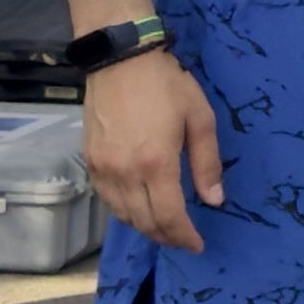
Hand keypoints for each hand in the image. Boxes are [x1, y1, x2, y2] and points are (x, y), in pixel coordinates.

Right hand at [82, 47, 225, 252]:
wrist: (120, 59)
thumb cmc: (167, 85)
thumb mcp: (200, 119)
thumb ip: (207, 164)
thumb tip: (214, 200)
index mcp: (156, 164)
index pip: (169, 217)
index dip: (184, 236)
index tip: (197, 244)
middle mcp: (125, 173)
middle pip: (144, 222)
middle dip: (166, 236)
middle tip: (183, 239)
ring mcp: (103, 168)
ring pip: (122, 214)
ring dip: (144, 227)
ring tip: (163, 227)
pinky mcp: (89, 161)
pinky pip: (106, 199)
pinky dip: (123, 211)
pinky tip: (137, 208)